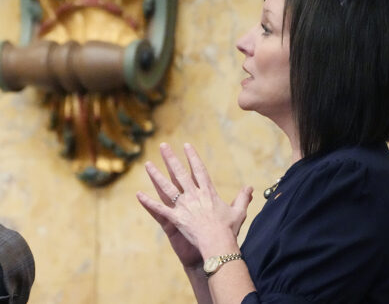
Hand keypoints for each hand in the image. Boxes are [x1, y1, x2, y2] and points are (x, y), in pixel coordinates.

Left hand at [137, 143, 252, 257]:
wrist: (219, 244)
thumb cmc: (229, 229)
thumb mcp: (239, 212)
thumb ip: (243, 198)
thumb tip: (250, 187)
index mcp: (207, 192)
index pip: (199, 170)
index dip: (192, 157)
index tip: (186, 145)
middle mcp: (194, 195)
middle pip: (179, 173)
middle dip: (170, 158)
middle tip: (162, 145)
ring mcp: (183, 206)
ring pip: (166, 187)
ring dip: (156, 175)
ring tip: (147, 164)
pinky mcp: (175, 218)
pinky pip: (159, 209)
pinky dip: (148, 202)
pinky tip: (138, 194)